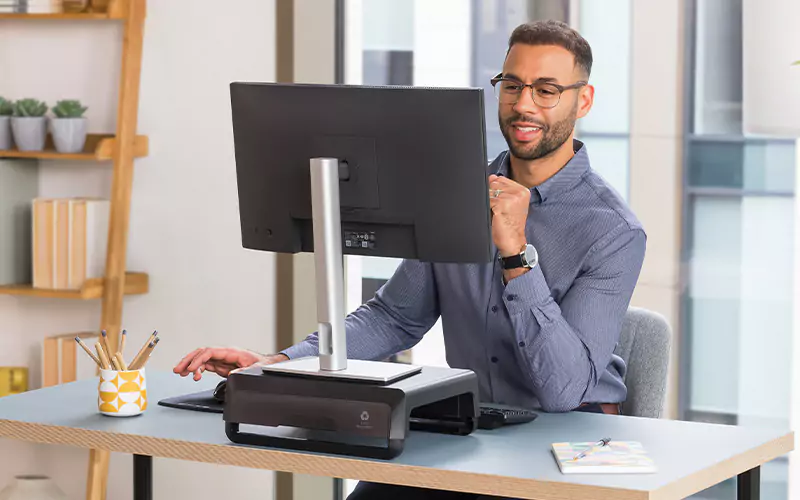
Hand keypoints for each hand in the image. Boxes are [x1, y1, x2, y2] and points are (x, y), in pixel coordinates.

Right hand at [173, 347, 287, 379]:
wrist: (266, 365)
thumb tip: (231, 374)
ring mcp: (222, 359)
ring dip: (190, 365)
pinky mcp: (221, 365)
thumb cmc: (261, 364)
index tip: (192, 370)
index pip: (210, 352)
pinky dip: (198, 370)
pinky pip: (206, 365)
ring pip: (202, 359)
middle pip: (202, 353)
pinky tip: (193, 376)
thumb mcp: (254, 368)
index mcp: (231, 352)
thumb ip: (243, 371)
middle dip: (189, 360)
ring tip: (180, 372)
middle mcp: (224, 353)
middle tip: (178, 369)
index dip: (199, 360)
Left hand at [488, 174, 529, 256]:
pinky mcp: (502, 204)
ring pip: (489, 192)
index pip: (500, 179)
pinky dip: (487, 208)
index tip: (498, 200)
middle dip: (490, 195)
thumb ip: (502, 189)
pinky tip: (495, 215)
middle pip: (494, 184)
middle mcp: (519, 193)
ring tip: (497, 212)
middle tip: (497, 208)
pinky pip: (487, 200)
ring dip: (488, 202)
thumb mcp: (510, 204)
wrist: (513, 241)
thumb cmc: (510, 224)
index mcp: (523, 191)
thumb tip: (491, 177)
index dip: (494, 189)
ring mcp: (512, 198)